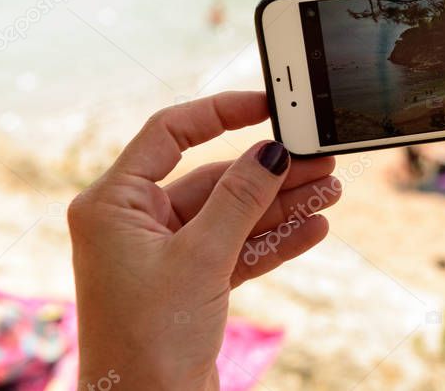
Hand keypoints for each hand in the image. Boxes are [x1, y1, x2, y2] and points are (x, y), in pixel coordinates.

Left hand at [68, 91, 341, 389]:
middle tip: (319, 160)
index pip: (169, 134)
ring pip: (234, 214)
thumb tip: (270, 152)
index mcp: (114, 205)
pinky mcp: (191, 281)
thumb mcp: (200, 258)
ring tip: (329, 192)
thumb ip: (239, 199)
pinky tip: (314, 228)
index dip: (219, 113)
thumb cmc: (148, 340)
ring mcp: (166, 253)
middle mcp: (137, 223)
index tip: (266, 105)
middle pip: (214, 178)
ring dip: (282, 205)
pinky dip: (275, 239)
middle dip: (270, 173)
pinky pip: (239, 248)